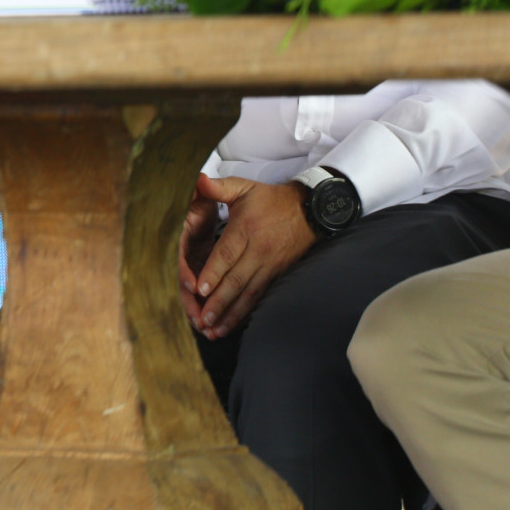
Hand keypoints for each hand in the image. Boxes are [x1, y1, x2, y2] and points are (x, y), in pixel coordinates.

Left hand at [180, 175, 317, 338]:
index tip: (199, 289)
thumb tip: (198, 179)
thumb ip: (219, 187)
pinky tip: (234, 325)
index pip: (227, 254)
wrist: (311, 210)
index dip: (213, 272)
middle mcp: (259, 251)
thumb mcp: (244, 187)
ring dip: (232, 314)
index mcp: (246, 230)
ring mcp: (270, 266)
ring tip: (215, 331)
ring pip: (249, 294)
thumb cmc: (271, 200)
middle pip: (237, 280)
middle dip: (219, 302)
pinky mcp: (278, 276)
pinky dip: (247, 313)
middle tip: (203, 319)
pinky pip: (261, 297)